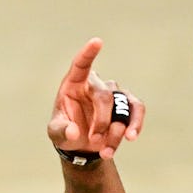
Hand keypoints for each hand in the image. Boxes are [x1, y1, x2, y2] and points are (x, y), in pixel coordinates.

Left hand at [47, 37, 144, 159]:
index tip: (97, 41)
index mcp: (73, 84)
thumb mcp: (56, 133)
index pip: (80, 65)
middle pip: (104, 97)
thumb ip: (61, 131)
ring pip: (121, 106)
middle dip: (101, 122)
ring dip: (115, 131)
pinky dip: (135, 124)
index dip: (88, 53)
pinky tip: (131, 138)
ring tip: (107, 150)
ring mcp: (113, 93)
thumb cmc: (65, 131)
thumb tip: (74, 131)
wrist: (81, 145)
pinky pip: (136, 109)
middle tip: (94, 140)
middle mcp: (94, 84)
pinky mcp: (127, 104)